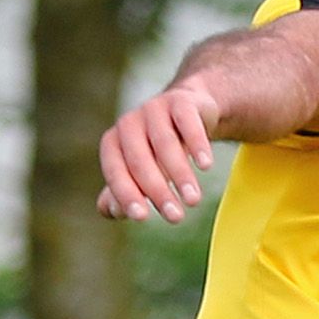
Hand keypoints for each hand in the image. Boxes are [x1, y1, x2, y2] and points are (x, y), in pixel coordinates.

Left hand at [97, 84, 217, 222]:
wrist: (188, 111)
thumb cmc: (157, 149)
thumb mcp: (139, 171)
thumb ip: (122, 192)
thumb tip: (114, 211)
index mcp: (113, 142)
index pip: (115, 171)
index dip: (126, 194)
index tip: (142, 218)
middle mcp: (129, 123)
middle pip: (140, 161)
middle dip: (157, 191)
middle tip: (176, 217)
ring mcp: (154, 109)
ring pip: (165, 144)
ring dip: (180, 174)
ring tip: (194, 200)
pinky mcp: (181, 101)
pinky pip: (187, 122)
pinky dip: (197, 144)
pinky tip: (205, 165)